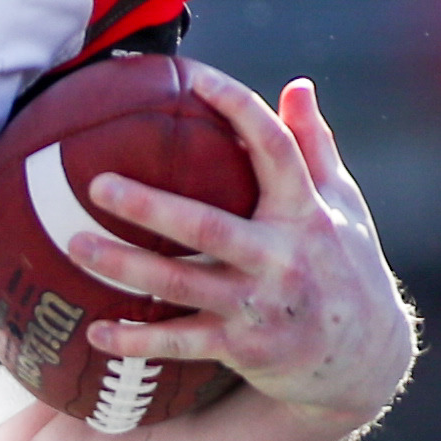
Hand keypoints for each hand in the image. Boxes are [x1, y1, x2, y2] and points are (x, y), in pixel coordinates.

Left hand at [63, 73, 416, 422]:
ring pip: (180, 283)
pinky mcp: (245, 347)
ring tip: (74, 245)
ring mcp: (260, 305)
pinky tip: (96, 333)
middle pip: (206, 226)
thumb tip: (297, 85)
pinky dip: (137, 340)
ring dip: (123, 266)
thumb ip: (314, 147)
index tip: (198, 81)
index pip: (274, 151)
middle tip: (96, 185)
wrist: (366, 358)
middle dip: (148, 206)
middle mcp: (283, 256)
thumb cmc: (346, 266)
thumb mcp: (342, 206)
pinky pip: (181, 343)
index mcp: (306, 212)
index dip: (240, 111)